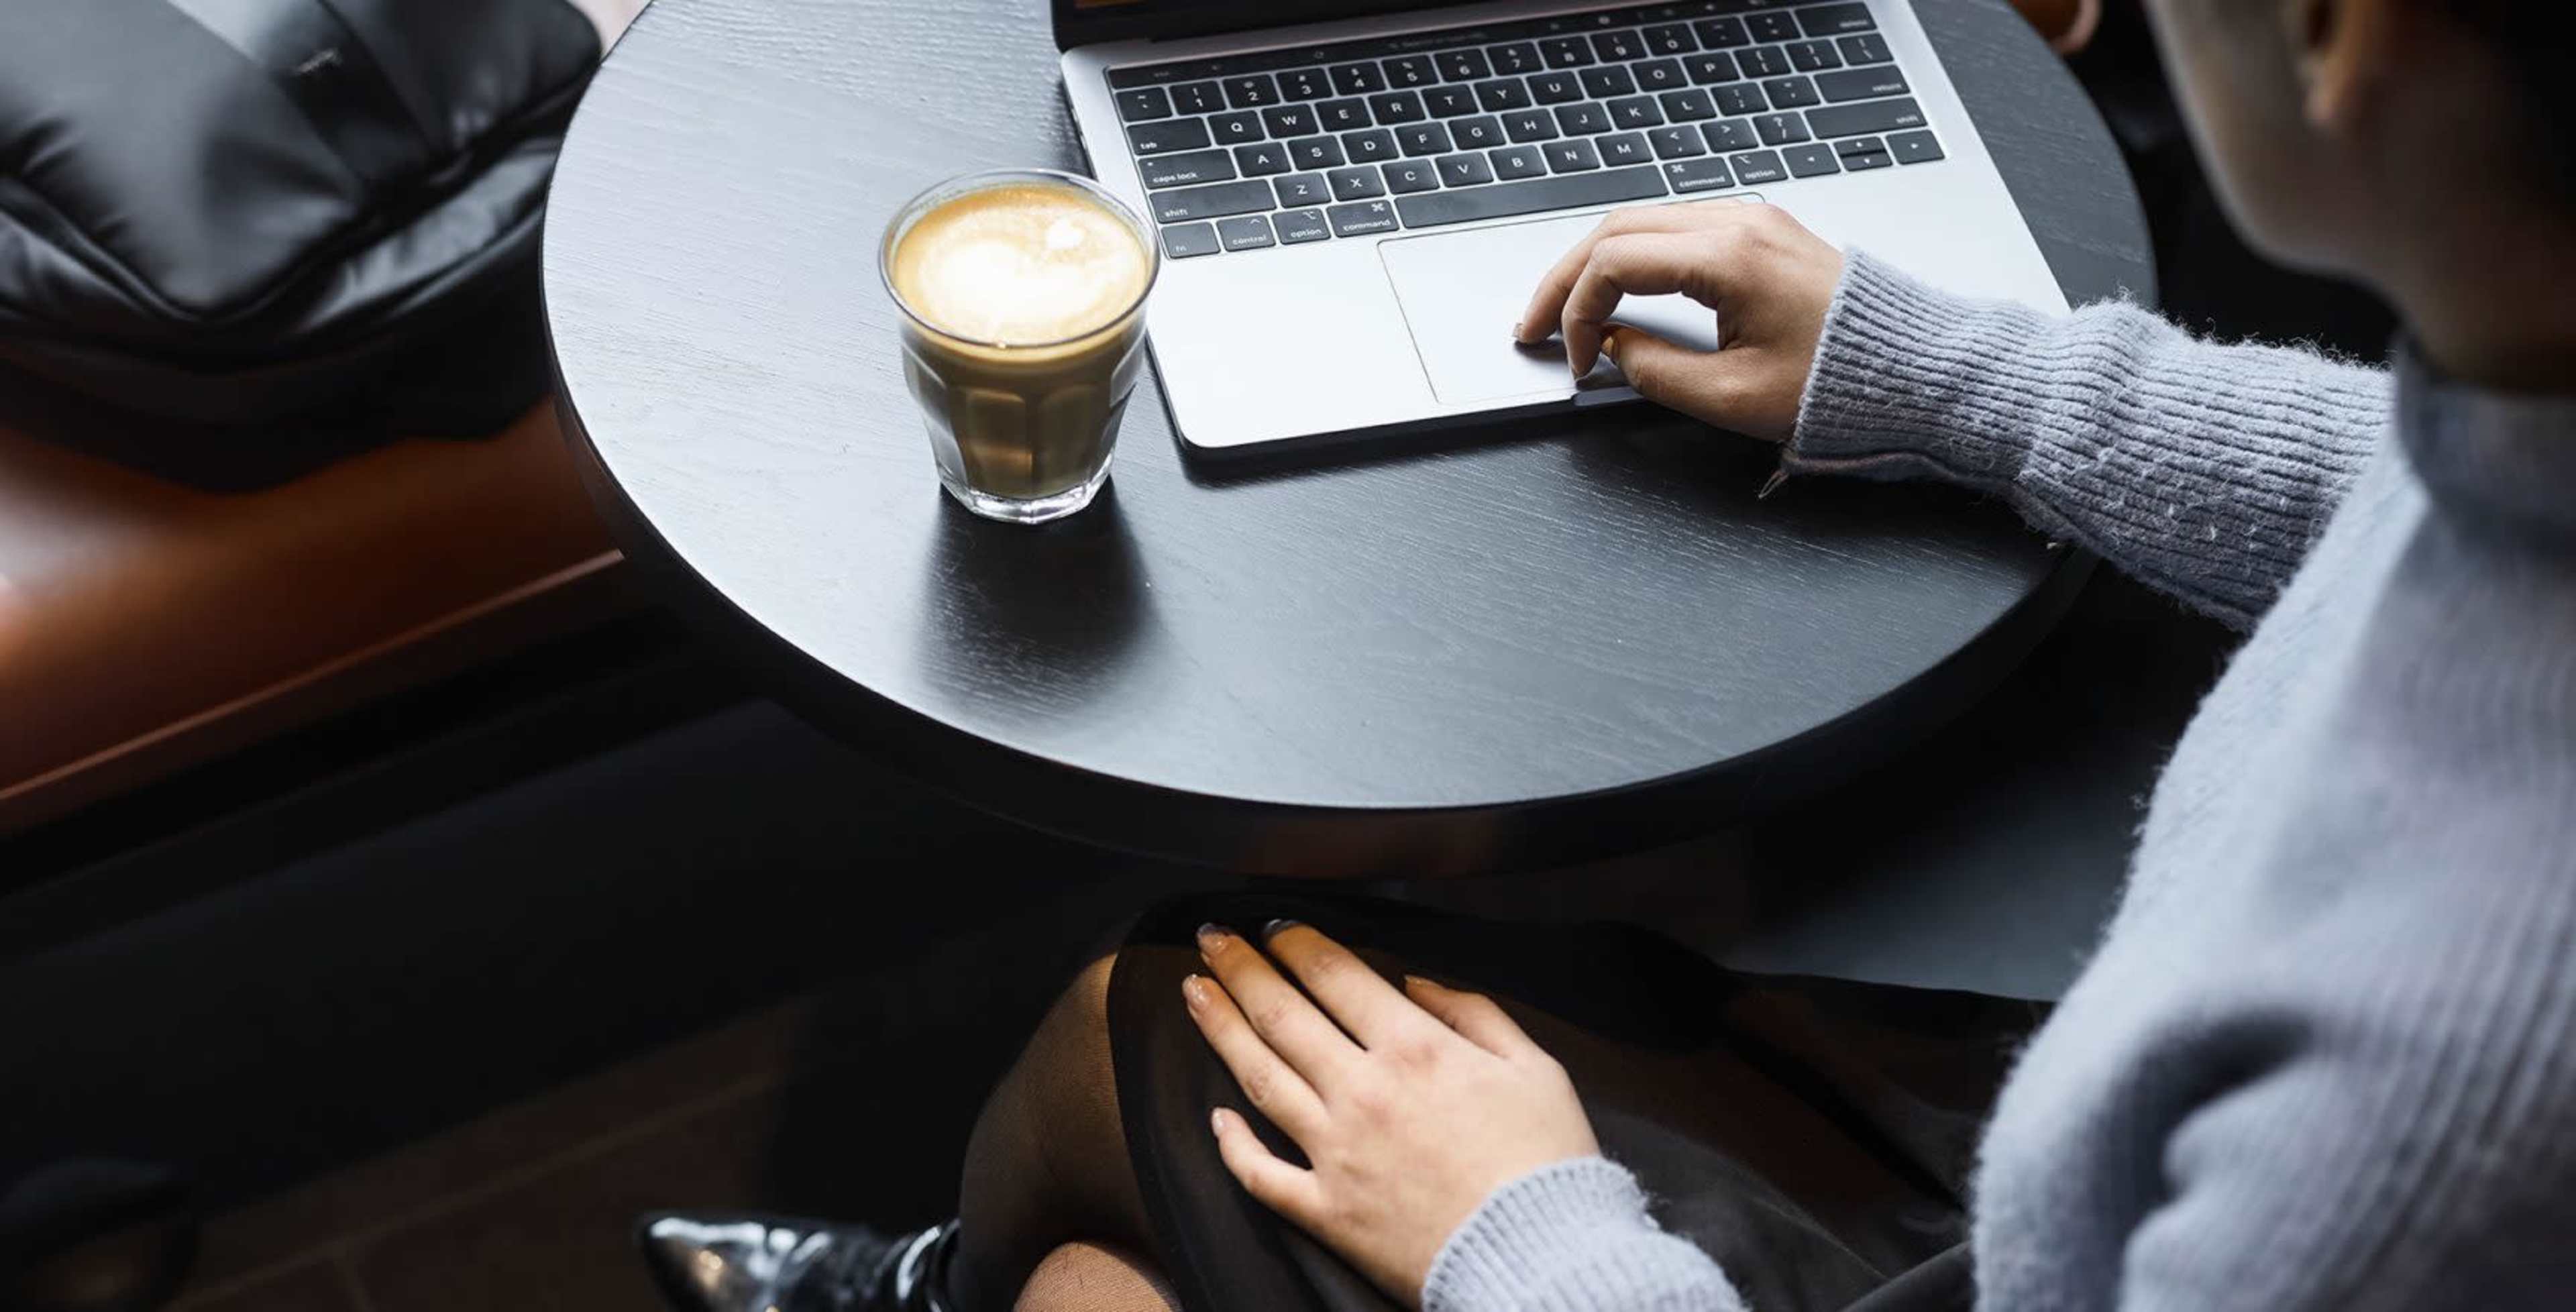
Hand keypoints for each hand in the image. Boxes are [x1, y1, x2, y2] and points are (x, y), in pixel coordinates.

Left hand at [1184, 922, 1598, 1307]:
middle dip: (1241, 967)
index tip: (1273, 925)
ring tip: (1194, 993)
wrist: (1543, 1260)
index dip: (1295, 942)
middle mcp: (1364, 1092)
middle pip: (1282, 1014)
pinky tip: (1214, 1116)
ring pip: (1259, 1077)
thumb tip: (1417, 983)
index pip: (1335, 976)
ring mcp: (1338, 1153)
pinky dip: (1231, 1144)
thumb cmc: (1547, 1165)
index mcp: (1416, 1049)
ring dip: (1220, 1027)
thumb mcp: (1534, 1067)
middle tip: (1212, 938)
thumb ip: (1474, 1013)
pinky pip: (1262, 1173)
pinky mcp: (1328, 1211)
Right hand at [1515, 201, 1844, 442]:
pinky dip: (1633, 258)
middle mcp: (1738, 222)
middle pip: (1616, 229)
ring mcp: (1750, 220)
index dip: (1576, 312)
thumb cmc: (1844, 381)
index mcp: (1729, 256)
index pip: (1614, 262)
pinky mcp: (1760, 233)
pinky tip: (1617, 290)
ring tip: (1566, 309)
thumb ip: (1654, 372)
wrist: (1914, 368)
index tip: (1574, 358)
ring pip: (1642, 222)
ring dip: (1595, 264)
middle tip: (1533, 325)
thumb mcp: (1732, 397)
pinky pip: (1675, 229)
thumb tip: (1612, 349)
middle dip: (1565, 279)